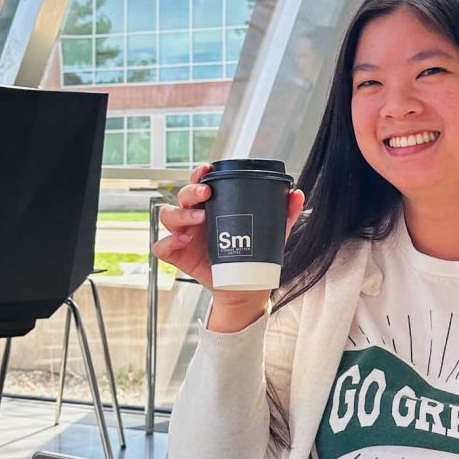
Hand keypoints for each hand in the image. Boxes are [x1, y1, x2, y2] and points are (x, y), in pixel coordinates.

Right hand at [152, 163, 305, 329]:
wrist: (244, 288)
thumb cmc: (252, 255)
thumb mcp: (271, 233)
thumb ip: (283, 213)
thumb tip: (296, 195)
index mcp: (213, 206)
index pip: (200, 183)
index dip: (199, 174)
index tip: (207, 170)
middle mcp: (195, 217)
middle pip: (182, 195)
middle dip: (191, 191)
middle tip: (206, 195)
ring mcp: (184, 235)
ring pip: (168, 215)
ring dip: (180, 214)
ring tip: (198, 220)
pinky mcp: (179, 256)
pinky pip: (162, 247)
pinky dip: (168, 242)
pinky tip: (183, 241)